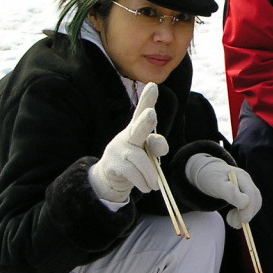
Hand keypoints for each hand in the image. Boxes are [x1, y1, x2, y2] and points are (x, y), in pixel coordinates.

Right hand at [87, 83, 167, 202]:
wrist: (110, 178)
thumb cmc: (134, 161)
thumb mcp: (147, 153)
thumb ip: (156, 146)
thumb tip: (161, 147)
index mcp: (136, 129)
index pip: (142, 111)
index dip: (147, 99)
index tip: (153, 85)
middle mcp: (127, 135)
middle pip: (138, 128)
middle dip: (145, 121)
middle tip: (152, 114)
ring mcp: (118, 149)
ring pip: (141, 160)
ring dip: (151, 175)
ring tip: (155, 184)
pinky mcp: (114, 164)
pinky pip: (133, 173)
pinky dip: (143, 182)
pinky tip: (146, 187)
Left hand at [185, 154, 262, 227]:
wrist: (207, 172)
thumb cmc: (210, 178)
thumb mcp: (216, 184)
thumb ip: (230, 192)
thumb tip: (245, 203)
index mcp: (241, 176)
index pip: (251, 194)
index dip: (247, 209)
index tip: (236, 219)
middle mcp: (247, 181)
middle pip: (256, 200)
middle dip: (247, 215)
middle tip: (234, 223)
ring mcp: (248, 187)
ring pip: (255, 205)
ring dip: (245, 216)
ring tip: (231, 220)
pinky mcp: (246, 194)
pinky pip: (251, 207)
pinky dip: (243, 215)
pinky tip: (233, 216)